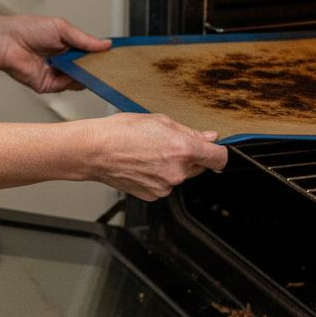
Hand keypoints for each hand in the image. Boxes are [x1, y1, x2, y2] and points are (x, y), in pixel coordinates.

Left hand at [0, 14, 110, 93]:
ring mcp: (56, 74)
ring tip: (92, 68)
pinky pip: (66, 87)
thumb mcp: (62, 28)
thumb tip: (106, 44)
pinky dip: (74, 82)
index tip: (115, 56)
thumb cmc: (28, 28)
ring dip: (86, 75)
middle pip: (87, 70)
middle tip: (109, 66)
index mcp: (68, 46)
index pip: (90, 54)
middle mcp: (63, 62)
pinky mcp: (48, 85)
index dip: (101, 56)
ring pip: (79, 80)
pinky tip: (76, 73)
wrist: (7, 40)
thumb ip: (85, 39)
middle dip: (97, 68)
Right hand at [84, 113, 227, 201]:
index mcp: (184, 150)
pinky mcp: (154, 195)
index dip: (218, 152)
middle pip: (199, 167)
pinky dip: (159, 176)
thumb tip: (208, 137)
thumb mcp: (160, 121)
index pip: (219, 158)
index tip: (214, 149)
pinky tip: (144, 164)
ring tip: (150, 153)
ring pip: (181, 176)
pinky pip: (165, 184)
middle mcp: (177, 172)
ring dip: (173, 166)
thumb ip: (190, 132)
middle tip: (168, 144)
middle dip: (190, 156)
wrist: (95, 151)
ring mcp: (165, 186)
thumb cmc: (121, 132)